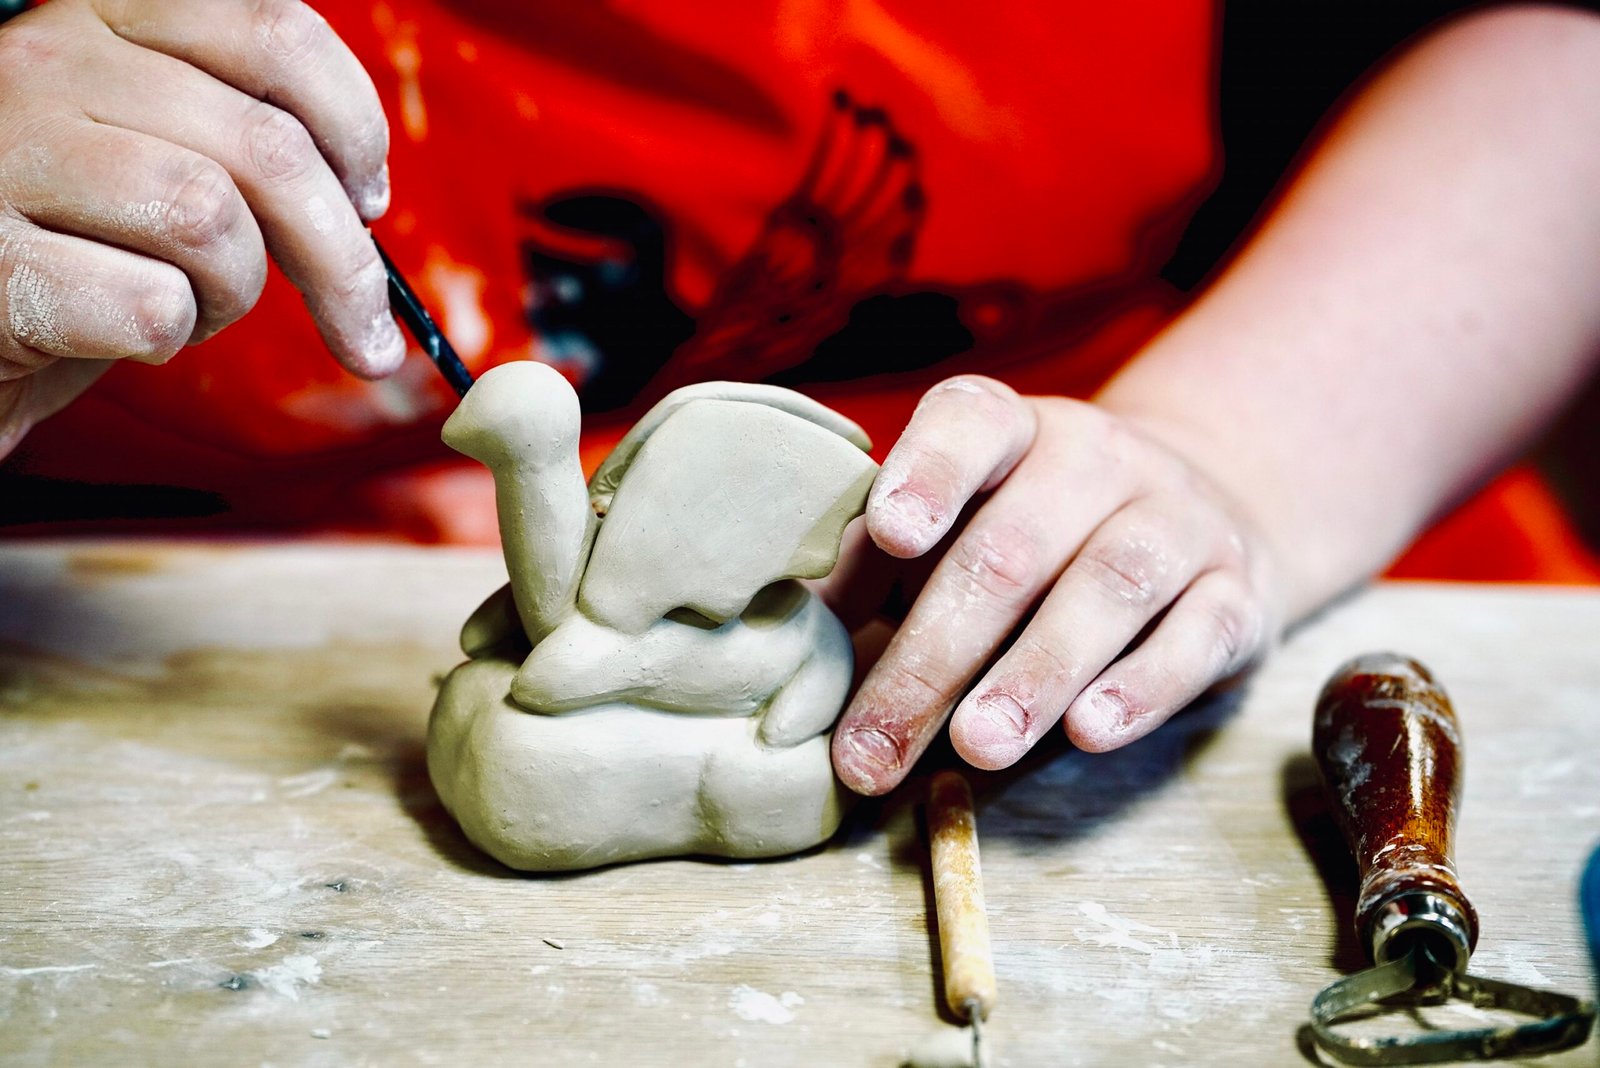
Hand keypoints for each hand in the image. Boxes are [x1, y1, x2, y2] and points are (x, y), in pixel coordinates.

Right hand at [0, 0, 397, 454]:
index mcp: (104, 17)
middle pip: (270, 149)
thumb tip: (364, 200)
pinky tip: (130, 330)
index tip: (368, 201)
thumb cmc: (73, 236)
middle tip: (360, 324)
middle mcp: (49, 63)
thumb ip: (243, 136)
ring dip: (234, 292)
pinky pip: (151, 304)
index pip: (275, 32)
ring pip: (210, 220)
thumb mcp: (155, 148)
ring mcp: (8, 154)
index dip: (353, 127)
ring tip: (194, 304)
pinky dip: (169, 336)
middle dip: (344, 260)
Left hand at [828, 375, 1285, 794]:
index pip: (969, 423)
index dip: (929, 472)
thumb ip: (877, 569)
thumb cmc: (1034, 534)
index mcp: (1010, 430)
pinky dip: (1144, 686)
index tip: (890, 531)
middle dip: (937, 654)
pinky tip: (1089, 733)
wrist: (1202, 515)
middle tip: (877, 744)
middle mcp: (1097, 458)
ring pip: (1110, 586)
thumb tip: (785, 648)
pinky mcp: (1239, 590)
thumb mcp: (957, 526)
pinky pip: (1200, 632)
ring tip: (978, 747)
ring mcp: (1178, 518)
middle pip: (1014, 547)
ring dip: (1036, 672)